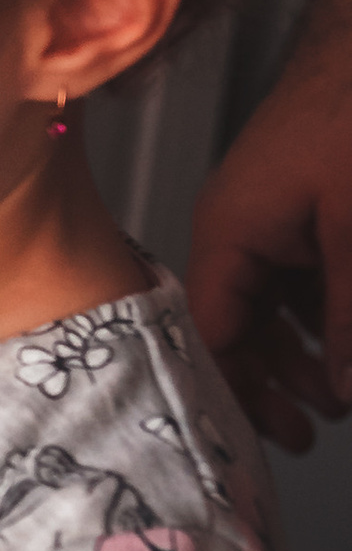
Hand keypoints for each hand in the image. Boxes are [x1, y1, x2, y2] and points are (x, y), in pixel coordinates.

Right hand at [189, 33, 351, 448]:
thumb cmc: (351, 111)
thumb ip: (349, 316)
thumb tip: (346, 387)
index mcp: (226, 235)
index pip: (213, 337)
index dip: (237, 394)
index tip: (271, 440)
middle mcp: (234, 230)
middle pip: (237, 328)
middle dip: (274, 383)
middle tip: (311, 430)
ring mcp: (264, 217)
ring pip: (269, 306)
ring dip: (302, 352)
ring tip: (336, 397)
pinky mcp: (295, 207)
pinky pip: (292, 276)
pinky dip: (318, 313)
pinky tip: (339, 338)